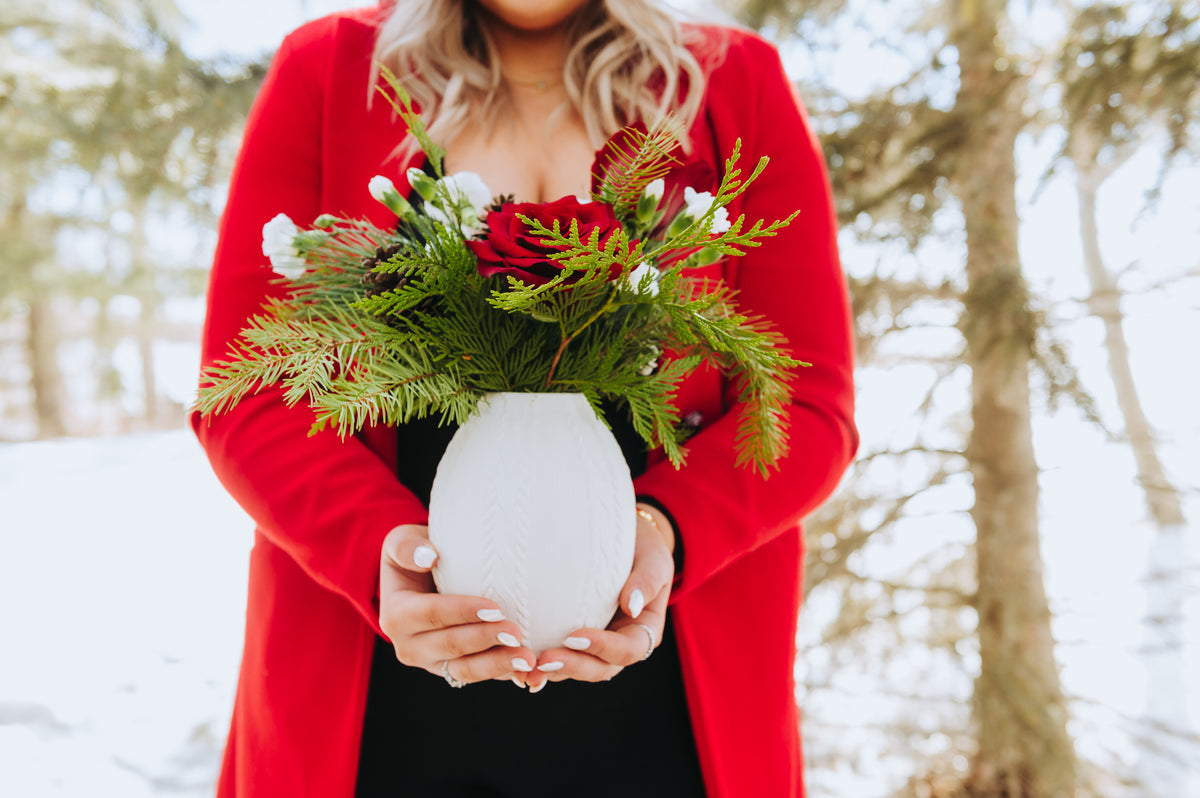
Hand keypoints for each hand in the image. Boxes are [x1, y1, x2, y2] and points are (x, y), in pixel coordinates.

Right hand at [379, 524, 535, 685]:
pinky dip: (502, 673)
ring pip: (465, 670)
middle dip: (485, 640)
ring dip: (497, 665)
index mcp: (395, 616)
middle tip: (517, 633)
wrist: (421, 578)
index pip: (430, 614)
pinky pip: (478, 675)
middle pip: (450, 646)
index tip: (494, 607)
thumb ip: (407, 546)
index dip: (461, 612)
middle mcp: (409, 646)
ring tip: (527, 658)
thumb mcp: (401, 542)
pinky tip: (526, 671)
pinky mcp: (452, 670)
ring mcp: (432, 662)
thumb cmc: (415, 555)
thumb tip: (427, 556)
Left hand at [526, 504, 674, 691]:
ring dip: (552, 670)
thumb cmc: (642, 545)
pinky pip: (558, 654)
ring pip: (576, 668)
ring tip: (525, 667)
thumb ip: (647, 579)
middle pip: (600, 668)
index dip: (603, 648)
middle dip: (573, 667)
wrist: (625, 538)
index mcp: (644, 630)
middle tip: (543, 660)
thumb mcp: (653, 557)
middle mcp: (619, 643)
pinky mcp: (571, 637)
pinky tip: (515, 658)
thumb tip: (633, 605)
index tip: (575, 636)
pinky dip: (538, 660)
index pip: (629, 650)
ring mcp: (595, 644)